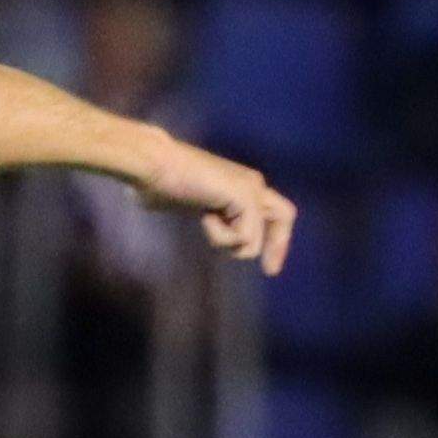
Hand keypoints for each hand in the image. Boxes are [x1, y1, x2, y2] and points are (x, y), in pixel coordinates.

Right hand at [137, 137, 296, 275]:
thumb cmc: (156, 181)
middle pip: (284, 216)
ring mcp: (251, 188)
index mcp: (239, 183)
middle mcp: (251, 183)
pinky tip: (204, 217)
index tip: (267, 264)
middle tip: (270, 272)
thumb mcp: (185, 203)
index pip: (270, 211)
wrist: (153, 165)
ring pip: (255, 239)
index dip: (272, 237)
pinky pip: (244, 237)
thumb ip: (204, 214)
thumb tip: (198, 219)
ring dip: (225, 242)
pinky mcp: (246, 196)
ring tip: (205, 221)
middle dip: (277, 246)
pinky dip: (219, 236)